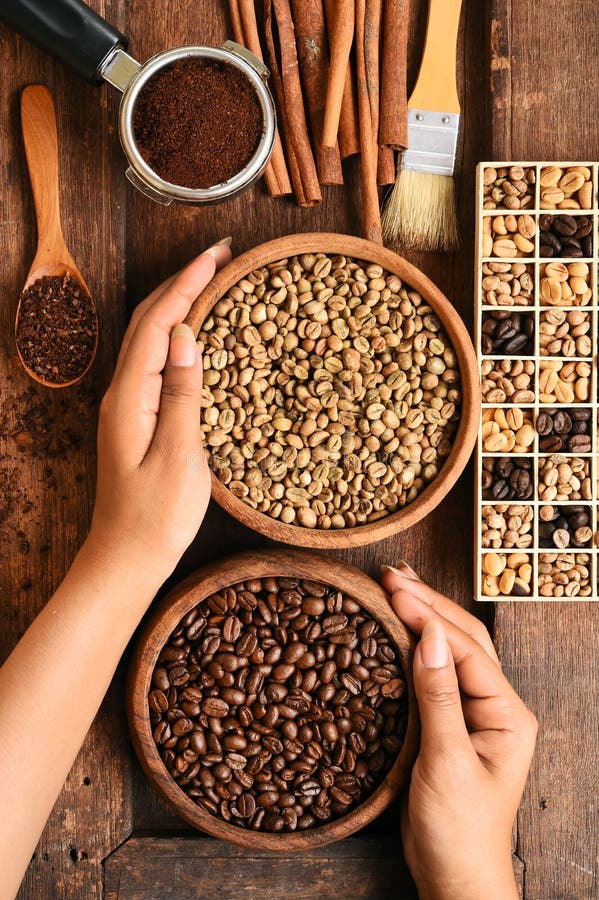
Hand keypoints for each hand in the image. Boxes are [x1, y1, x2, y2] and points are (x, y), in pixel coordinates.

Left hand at [87, 240, 231, 585]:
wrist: (125, 559)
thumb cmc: (155, 518)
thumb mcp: (179, 457)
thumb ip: (182, 394)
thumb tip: (188, 335)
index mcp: (130, 397)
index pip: (159, 324)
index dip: (188, 285)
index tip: (219, 256)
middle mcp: (122, 393)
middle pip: (148, 320)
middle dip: (183, 282)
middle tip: (222, 257)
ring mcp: (127, 405)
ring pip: (151, 338)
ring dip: (179, 304)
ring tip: (214, 281)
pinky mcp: (138, 418)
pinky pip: (157, 361)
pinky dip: (178, 335)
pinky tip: (200, 334)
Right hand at [382, 563, 536, 899]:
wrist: (456, 881)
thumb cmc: (460, 832)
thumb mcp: (448, 762)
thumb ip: (439, 696)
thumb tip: (429, 635)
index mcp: (508, 714)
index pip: (466, 649)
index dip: (430, 615)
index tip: (394, 590)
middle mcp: (496, 707)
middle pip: (463, 640)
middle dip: (428, 604)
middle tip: (391, 576)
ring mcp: (474, 715)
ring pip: (449, 652)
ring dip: (423, 618)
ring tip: (395, 587)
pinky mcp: (450, 725)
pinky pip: (433, 675)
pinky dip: (414, 647)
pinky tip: (397, 630)